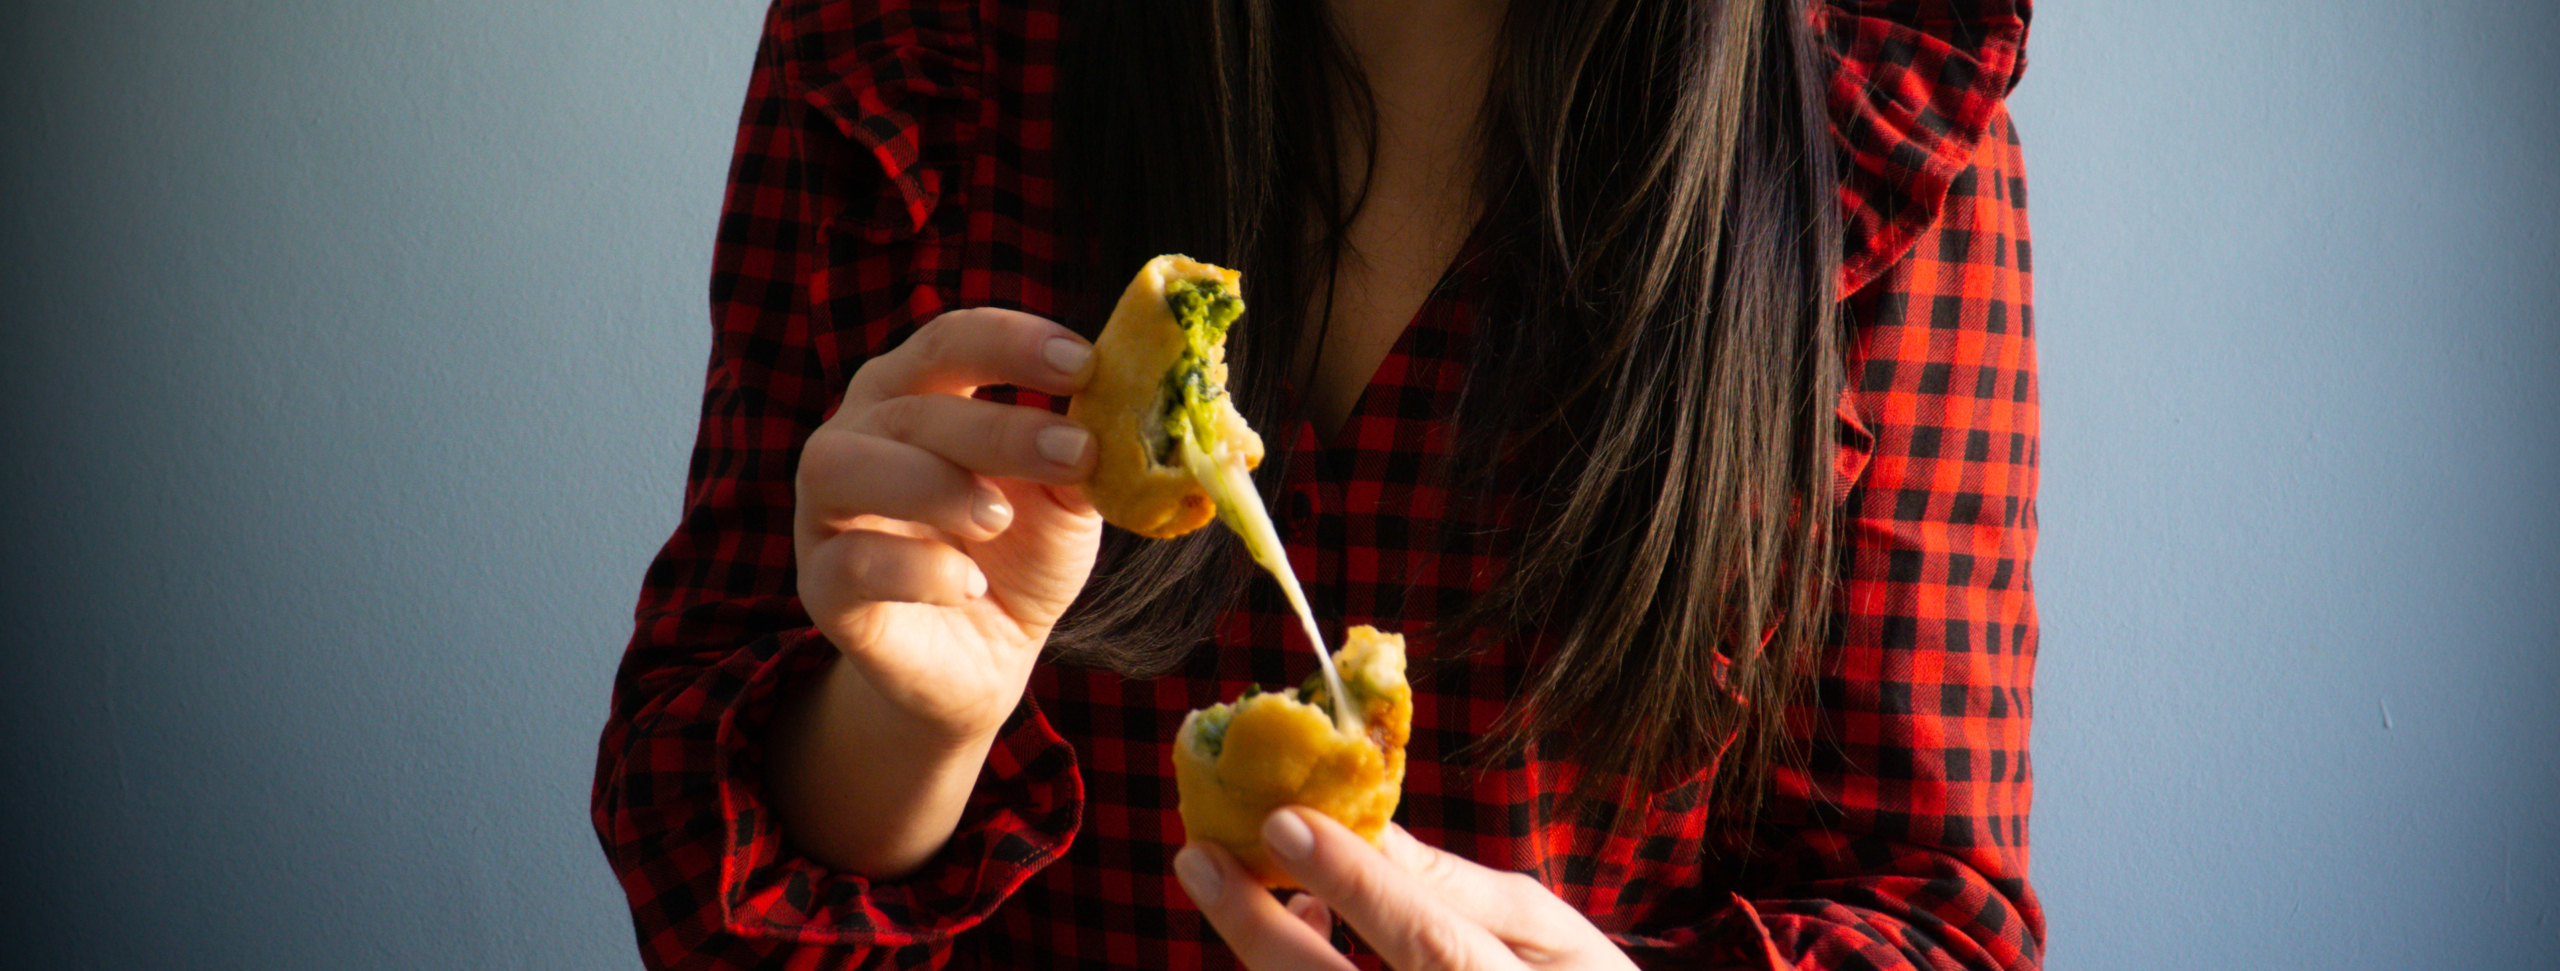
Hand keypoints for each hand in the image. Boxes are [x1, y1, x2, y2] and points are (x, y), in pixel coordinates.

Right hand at [793, 307, 1104, 745]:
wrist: (985, 661)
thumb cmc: (1019, 558)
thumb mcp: (1065, 504)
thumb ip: (1082, 458)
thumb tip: (1121, 416)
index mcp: (916, 394)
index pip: (950, 341)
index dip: (1013, 344)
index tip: (1085, 364)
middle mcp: (858, 436)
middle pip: (908, 404)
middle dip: (998, 426)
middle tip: (1075, 452)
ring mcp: (828, 511)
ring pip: (842, 465)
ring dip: (932, 483)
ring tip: (998, 518)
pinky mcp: (823, 586)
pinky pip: (849, 561)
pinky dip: (916, 569)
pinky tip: (970, 586)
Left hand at [1176, 809, 1639, 970]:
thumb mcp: (1554, 940)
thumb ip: (1461, 890)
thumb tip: (1372, 828)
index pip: (1424, 939)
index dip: (1352, 880)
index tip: (1282, 820)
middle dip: (1256, 927)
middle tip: (1198, 856)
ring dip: (1264, 949)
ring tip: (1238, 883)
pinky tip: (1300, 929)